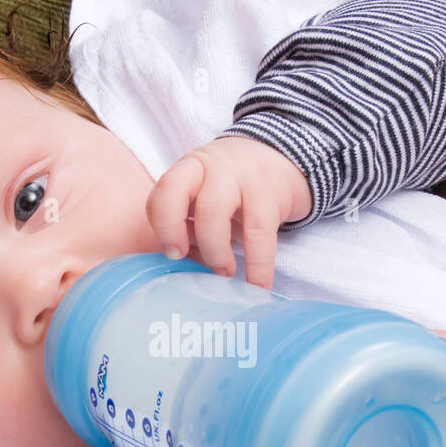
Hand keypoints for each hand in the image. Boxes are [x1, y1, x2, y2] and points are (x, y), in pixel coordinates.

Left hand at [146, 135, 311, 288]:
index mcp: (191, 167)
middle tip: (186, 261)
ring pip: (214, 212)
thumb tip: (181, 261)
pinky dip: (258, 267)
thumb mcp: (207, 194)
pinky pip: (260, 236)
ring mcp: (241, 177)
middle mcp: (212, 167)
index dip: (161, 222)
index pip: (163, 189)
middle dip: (174, 233)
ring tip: (223, 273)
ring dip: (213, 251)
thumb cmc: (235, 186)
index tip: (172, 252)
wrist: (283, 159)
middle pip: (178, 195)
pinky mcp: (271, 195)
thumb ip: (189, 220)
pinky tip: (257, 287)